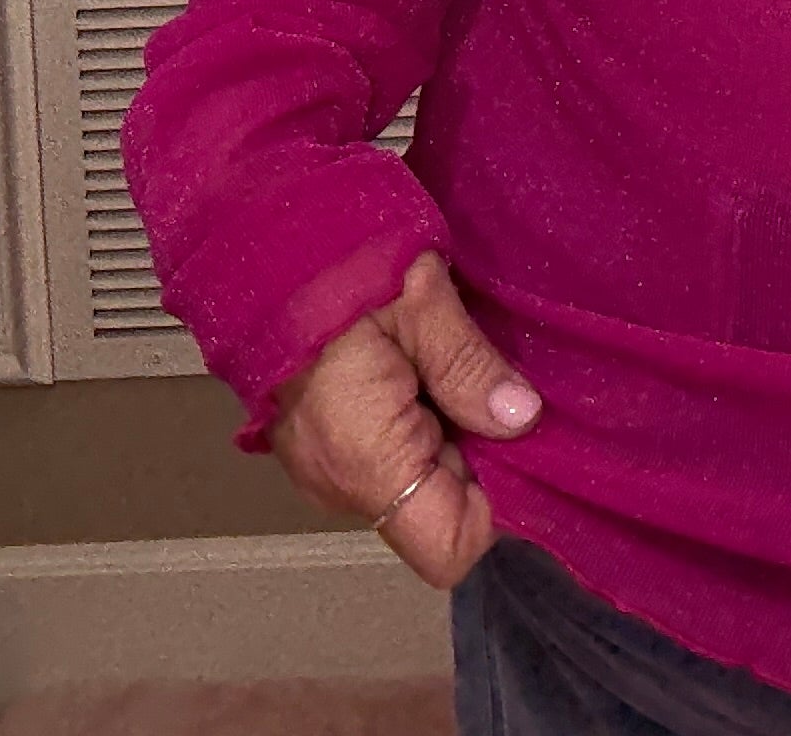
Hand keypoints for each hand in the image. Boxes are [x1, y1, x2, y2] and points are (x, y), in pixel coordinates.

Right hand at [267, 248, 542, 588]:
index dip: (502, 516)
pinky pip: (385, 457)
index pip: (450, 548)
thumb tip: (523, 419)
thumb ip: (469, 366)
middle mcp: (340, 483)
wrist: (251, 242)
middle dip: (486, 465)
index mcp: (367, 461)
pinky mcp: (317, 441)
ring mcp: (323, 466)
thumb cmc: (330, 264)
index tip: (538, 460)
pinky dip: (422, 427)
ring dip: (454, 440)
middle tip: (518, 399)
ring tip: (477, 375)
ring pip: (415, 483)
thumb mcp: (418, 302)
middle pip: (438, 512)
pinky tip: (435, 374)